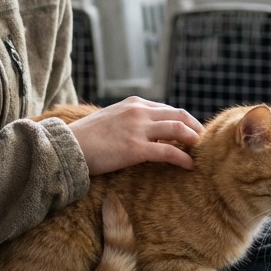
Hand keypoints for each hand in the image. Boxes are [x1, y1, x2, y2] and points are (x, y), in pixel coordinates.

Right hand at [67, 97, 202, 175]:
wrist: (68, 147)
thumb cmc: (86, 137)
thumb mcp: (111, 119)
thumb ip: (130, 121)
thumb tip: (146, 132)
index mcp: (134, 103)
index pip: (168, 109)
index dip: (183, 121)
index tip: (191, 132)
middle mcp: (139, 112)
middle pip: (179, 116)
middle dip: (195, 128)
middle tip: (202, 141)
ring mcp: (138, 129)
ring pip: (178, 130)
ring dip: (193, 141)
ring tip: (200, 152)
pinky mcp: (136, 148)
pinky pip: (168, 152)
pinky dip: (183, 158)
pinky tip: (189, 166)